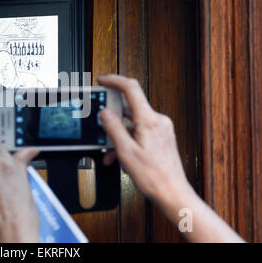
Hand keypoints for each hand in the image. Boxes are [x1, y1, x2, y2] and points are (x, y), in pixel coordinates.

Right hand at [98, 74, 188, 202]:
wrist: (172, 192)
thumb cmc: (154, 176)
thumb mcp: (126, 151)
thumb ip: (113, 128)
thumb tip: (105, 112)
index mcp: (149, 120)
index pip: (131, 88)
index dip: (115, 81)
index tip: (103, 81)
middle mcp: (158, 121)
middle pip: (129, 107)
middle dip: (112, 118)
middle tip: (101, 125)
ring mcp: (160, 129)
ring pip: (133, 123)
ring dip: (119, 134)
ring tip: (110, 150)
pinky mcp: (161, 137)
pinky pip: (139, 131)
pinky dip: (128, 140)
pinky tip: (120, 155)